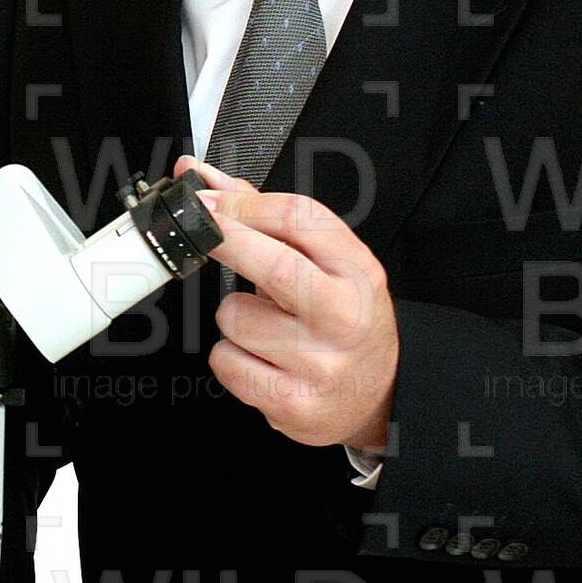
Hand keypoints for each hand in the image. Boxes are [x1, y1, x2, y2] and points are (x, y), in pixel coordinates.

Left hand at [179, 157, 398, 451]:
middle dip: (223, 239)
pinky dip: (231, 356)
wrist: (380, 392)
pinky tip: (262, 358)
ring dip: (234, 315)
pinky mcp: (292, 403)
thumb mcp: (325, 261)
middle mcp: (344, 317)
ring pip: (234, 317)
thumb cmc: (344, 317)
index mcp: (357, 272)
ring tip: (267, 325)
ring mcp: (319, 364)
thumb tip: (204, 179)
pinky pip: (226, 361)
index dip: (244, 204)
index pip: (299, 219)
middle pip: (272, 264)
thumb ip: (264, 216)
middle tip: (202, 229)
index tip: (209, 200)